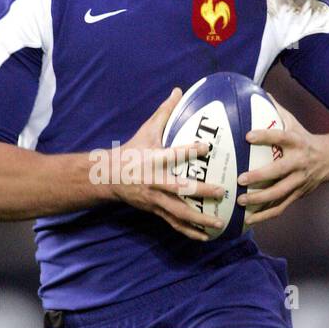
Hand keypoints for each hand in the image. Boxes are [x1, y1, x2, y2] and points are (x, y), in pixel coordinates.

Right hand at [111, 88, 226, 240]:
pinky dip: (190, 231)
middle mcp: (154, 181)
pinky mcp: (155, 210)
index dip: (189, 150)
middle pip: (178, 189)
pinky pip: (174, 223)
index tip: (207, 147)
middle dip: (200, 192)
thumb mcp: (146, 130)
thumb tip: (179, 90)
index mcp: (153, 160)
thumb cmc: (132, 151)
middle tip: (221, 192)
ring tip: (219, 223)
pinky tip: (206, 237)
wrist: (107, 177)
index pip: (172, 154)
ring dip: (198, 219)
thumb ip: (165, 113)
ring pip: (178, 212)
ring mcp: (154, 199)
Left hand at [237, 109, 328, 225]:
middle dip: (260, 177)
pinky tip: (248, 220)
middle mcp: (300, 164)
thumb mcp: (294, 123)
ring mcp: (300, 182)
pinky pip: (280, 208)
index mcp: (298, 143)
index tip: (248, 135)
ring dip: (260, 200)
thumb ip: (275, 111)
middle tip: (240, 179)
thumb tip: (255, 93)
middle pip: (280, 172)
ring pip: (280, 194)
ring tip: (241, 202)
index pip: (281, 137)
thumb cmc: (305, 139)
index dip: (265, 136)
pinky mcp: (298, 195)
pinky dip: (264, 215)